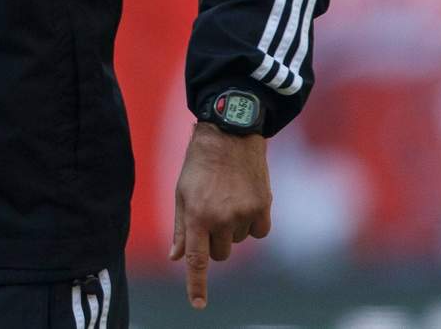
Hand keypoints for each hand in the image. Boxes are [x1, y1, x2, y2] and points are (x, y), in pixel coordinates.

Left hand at [169, 121, 271, 309]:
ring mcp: (244, 213)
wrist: (229, 134)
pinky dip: (252, 224)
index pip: (196, 259)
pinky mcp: (264, 207)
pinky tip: (245, 202)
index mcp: (197, 215)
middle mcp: (221, 218)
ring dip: (232, 229)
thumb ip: (180, 228)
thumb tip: (176, 257)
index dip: (196, 285)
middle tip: (209, 215)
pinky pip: (259, 233)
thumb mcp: (181, 192)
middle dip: (213, 241)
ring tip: (226, 198)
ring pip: (238, 241)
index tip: (198, 305)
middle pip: (219, 254)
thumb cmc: (199, 164)